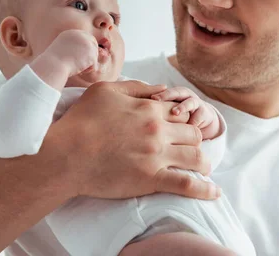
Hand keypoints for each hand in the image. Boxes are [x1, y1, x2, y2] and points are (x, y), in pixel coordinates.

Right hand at [43, 29, 98, 76]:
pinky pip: (94, 65)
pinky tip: (78, 71)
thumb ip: (72, 48)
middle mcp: (80, 35)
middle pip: (93, 44)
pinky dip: (88, 70)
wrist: (52, 66)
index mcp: (71, 33)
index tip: (83, 57)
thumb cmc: (53, 63)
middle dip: (90, 55)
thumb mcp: (61, 51)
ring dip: (87, 64)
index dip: (86, 48)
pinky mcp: (91, 53)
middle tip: (82, 65)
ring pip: (94, 55)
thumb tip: (83, 54)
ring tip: (75, 68)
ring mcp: (87, 43)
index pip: (86, 37)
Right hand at [44, 80, 220, 200]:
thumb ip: (137, 87)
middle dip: (193, 140)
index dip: (182, 120)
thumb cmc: (81, 121)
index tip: (179, 128)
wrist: (65, 154)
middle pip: (193, 133)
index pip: (180, 113)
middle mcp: (158, 130)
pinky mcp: (151, 179)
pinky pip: (187, 185)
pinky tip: (213, 193)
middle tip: (188, 148)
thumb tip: (162, 89)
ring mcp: (156, 155)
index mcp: (149, 108)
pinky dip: (204, 189)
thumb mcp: (106, 90)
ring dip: (202, 162)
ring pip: (197, 156)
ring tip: (202, 168)